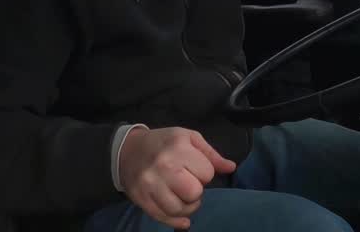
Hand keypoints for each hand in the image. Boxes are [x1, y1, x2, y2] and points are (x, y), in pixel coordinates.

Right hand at [116, 127, 235, 229]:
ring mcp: (150, 184)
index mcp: (178, 147)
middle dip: (196, 191)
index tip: (195, 169)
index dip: (205, 173)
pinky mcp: (141, 199)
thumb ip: (211, 154)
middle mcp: (163, 165)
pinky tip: (183, 220)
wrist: (128, 150)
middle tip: (189, 184)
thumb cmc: (164, 143)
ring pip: (179, 209)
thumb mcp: (189, 138)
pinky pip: (163, 218)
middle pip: (194, 193)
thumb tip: (231, 168)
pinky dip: (176, 221)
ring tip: (184, 197)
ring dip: (187, 207)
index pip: (207, 173)